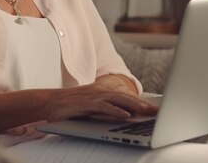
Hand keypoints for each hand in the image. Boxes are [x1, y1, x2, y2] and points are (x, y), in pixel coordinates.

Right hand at [43, 82, 157, 122]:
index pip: (126, 96)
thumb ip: (107, 109)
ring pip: (118, 99)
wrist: (49, 102)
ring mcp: (93, 96)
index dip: (141, 101)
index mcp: (103, 92)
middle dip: (143, 103)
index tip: (156, 108)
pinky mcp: (86, 103)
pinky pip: (104, 106)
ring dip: (135, 105)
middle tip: (158, 111)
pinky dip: (115, 110)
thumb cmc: (70, 107)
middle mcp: (100, 92)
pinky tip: (125, 115)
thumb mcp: (91, 107)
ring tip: (147, 111)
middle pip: (126, 96)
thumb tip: (125, 116)